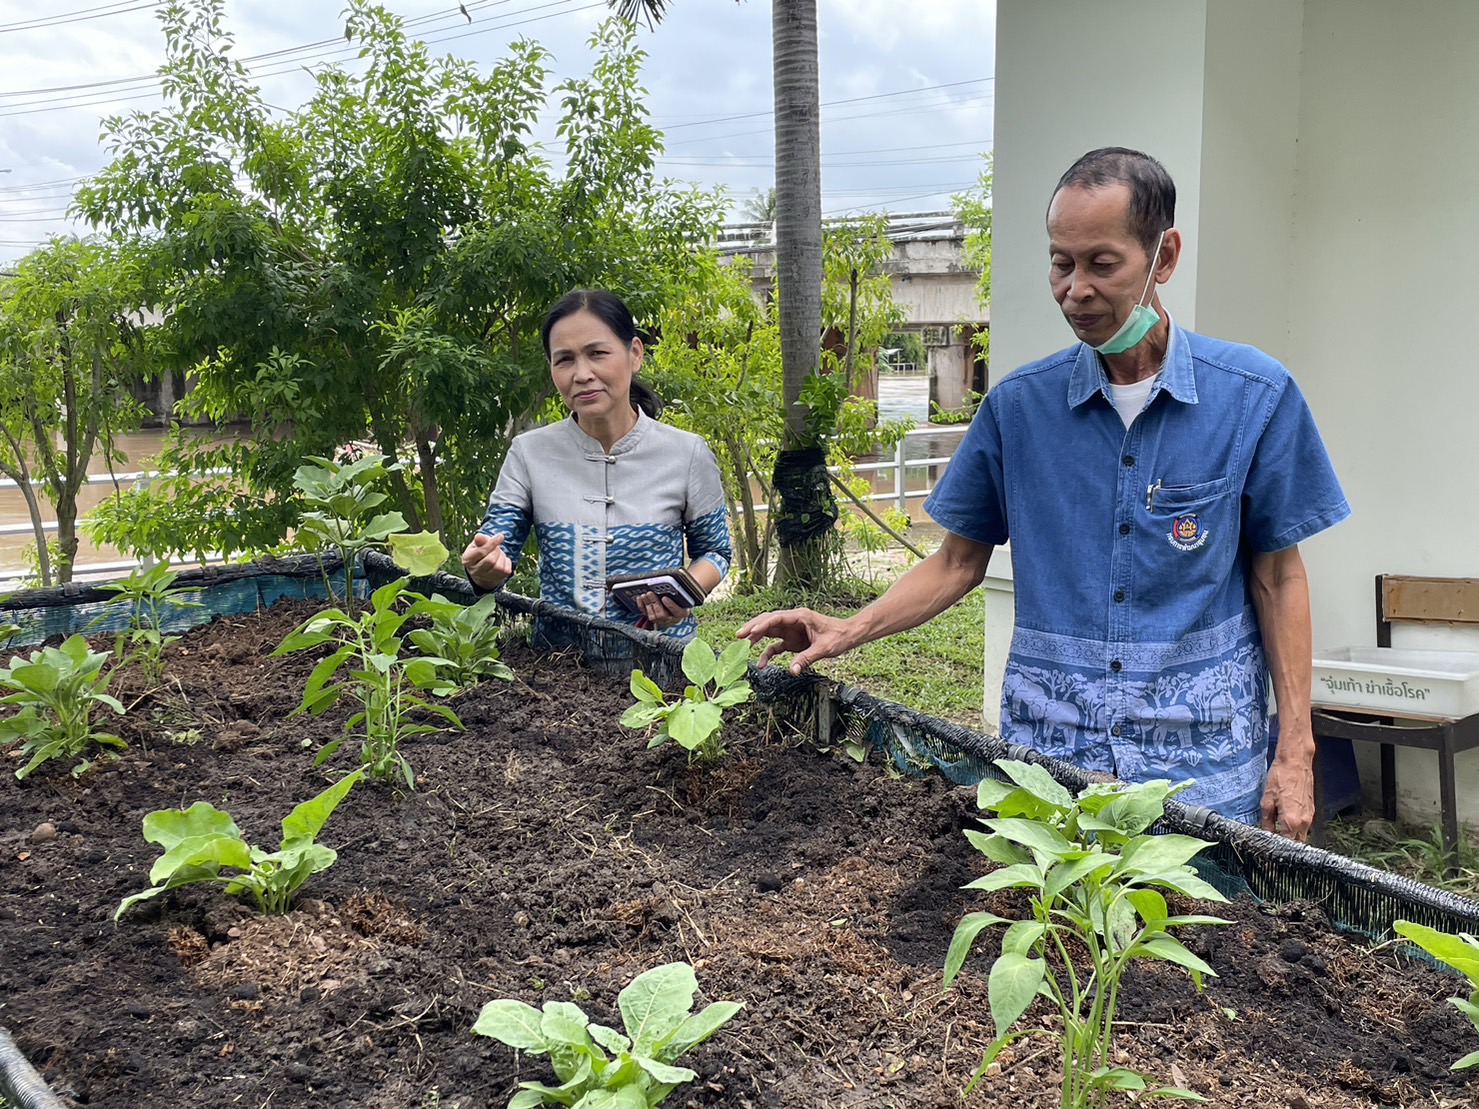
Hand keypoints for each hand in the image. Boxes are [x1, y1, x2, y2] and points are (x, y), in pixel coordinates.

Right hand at [461, 532, 512, 590]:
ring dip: (501, 556)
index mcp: (467, 560)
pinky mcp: (498, 579)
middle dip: (496, 550)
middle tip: (496, 546)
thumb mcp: (477, 544)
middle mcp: (475, 571)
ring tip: (497, 553)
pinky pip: (506, 569)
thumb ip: (479, 540)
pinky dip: (506, 561)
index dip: (492, 543)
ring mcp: (486, 577)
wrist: (483, 569)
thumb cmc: (479, 552)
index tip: (500, 536)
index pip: (480, 552)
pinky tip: (500, 560)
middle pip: (490, 560)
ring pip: (499, 566)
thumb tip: (479, 536)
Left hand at [635, 591, 687, 629]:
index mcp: (683, 612)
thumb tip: (672, 578)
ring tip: (645, 594)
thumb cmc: (680, 595)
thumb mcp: (683, 592)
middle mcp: (672, 618)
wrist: (677, 600)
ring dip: (647, 604)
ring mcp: (662, 620)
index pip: (678, 612)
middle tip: (650, 593)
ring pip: (653, 616)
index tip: (664, 598)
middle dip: (655, 603)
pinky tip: (640, 598)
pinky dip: (642, 606)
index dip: (671, 606)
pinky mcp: (653, 619)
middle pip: (663, 615)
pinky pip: (645, 615)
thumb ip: (680, 589)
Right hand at [735, 607, 851, 674]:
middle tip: (738, 636)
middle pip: (768, 621)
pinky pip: (775, 646)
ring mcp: (791, 631)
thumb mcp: (824, 648)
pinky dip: (767, 654)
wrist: (847, 635)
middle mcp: (792, 621)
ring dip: (755, 638)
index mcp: (800, 616)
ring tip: (743, 646)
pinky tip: (761, 664)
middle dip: (752, 628)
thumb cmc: (838, 636)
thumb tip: (792, 671)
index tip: (750, 632)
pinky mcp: (791, 641)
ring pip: (768, 632)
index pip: (776, 617)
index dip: (762, 624)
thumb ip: (807, 658)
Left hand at [1261, 734, 1315, 842]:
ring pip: (1302, 836)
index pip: (1286, 845)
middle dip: (1286, 845)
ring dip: (1292, 837)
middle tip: (1273, 843)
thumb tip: (1266, 834)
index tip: (1269, 849)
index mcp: (1291, 821)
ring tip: (1278, 833)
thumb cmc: (1280, 778)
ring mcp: (1310, 817)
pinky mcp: (1312, 811)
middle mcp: (1304, 822)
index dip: (1277, 849)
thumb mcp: (1267, 800)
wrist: (1296, 762)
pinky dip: (1296, 829)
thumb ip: (1267, 821)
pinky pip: (1305, 826)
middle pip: (1296, 843)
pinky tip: (1286, 822)